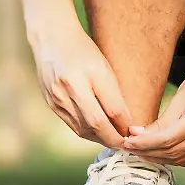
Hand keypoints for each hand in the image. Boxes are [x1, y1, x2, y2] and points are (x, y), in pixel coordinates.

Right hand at [29, 21, 131, 147]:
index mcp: (90, 73)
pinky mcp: (51, 103)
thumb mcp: (104, 66)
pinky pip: (72, 125)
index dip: (125, 125)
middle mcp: (72, 86)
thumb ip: (113, 94)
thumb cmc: (83, 51)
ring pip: (83, 129)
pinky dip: (86, 132)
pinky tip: (96, 133)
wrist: (52, 39)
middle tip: (126, 144)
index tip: (134, 132)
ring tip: (113, 140)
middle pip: (97, 124)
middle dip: (113, 139)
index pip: (113, 109)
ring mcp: (58, 97)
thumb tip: (125, 122)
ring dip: (100, 139)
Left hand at [123, 48, 184, 165]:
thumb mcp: (182, 95)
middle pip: (173, 153)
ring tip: (139, 150)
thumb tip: (138, 136)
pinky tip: (157, 151)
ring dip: (157, 157)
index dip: (144, 144)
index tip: (127, 141)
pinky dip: (171, 157)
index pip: (167, 139)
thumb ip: (162, 120)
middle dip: (147, 152)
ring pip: (180, 160)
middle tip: (128, 147)